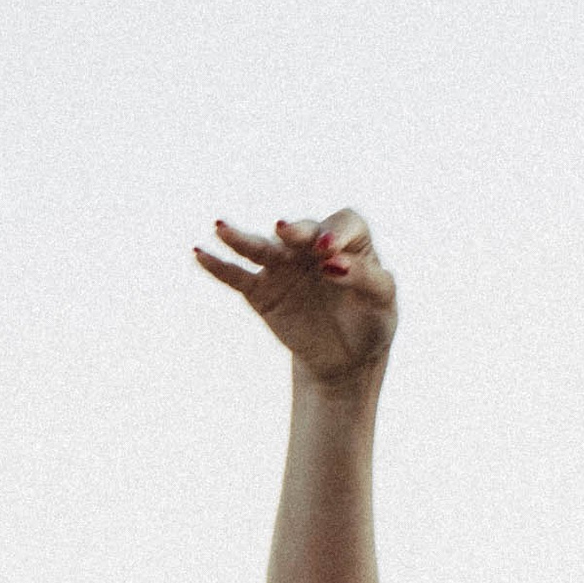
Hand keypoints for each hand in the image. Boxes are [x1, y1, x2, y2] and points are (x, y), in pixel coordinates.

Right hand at [195, 211, 395, 387]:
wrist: (346, 359)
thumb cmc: (371, 322)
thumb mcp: (383, 304)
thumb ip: (367, 279)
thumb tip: (333, 265)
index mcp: (350, 242)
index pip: (345, 223)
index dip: (336, 232)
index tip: (328, 252)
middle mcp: (312, 248)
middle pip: (301, 231)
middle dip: (295, 231)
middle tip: (287, 233)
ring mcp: (284, 267)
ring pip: (261, 248)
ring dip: (241, 238)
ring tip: (220, 228)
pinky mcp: (262, 291)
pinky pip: (237, 276)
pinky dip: (218, 266)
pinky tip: (199, 253)